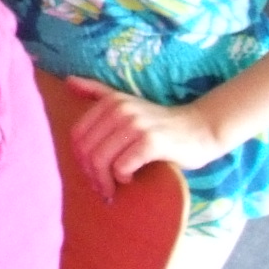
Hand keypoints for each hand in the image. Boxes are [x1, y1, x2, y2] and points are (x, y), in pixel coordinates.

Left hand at [63, 76, 230, 198]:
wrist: (200, 130)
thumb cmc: (159, 124)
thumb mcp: (127, 103)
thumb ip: (97, 93)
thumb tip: (68, 81)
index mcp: (110, 102)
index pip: (77, 136)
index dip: (80, 159)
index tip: (91, 173)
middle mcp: (121, 109)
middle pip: (87, 150)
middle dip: (91, 174)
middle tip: (102, 187)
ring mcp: (136, 125)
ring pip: (101, 160)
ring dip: (104, 180)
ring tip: (114, 187)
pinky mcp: (152, 142)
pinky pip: (122, 166)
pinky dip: (122, 177)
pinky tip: (131, 178)